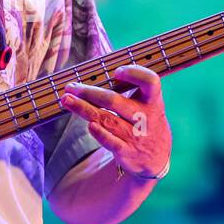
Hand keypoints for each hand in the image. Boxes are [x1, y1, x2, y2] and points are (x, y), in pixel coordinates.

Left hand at [59, 64, 171, 178]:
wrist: (156, 158)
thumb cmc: (146, 121)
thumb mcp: (148, 104)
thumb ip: (131, 87)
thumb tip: (99, 65)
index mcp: (152, 101)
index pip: (150, 82)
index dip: (134, 74)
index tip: (116, 72)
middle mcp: (145, 117)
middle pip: (115, 101)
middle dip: (90, 93)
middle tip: (71, 87)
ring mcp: (135, 135)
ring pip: (107, 119)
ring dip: (84, 109)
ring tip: (67, 100)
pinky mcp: (126, 151)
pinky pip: (111, 142)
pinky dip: (100, 134)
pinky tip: (88, 125)